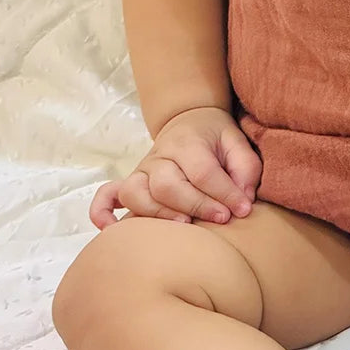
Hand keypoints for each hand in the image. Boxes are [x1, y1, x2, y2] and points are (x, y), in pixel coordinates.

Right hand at [89, 106, 262, 230]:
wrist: (188, 119)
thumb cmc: (215, 139)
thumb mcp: (238, 143)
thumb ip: (246, 169)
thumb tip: (243, 201)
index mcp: (188, 143)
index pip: (203, 172)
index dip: (225, 194)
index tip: (243, 210)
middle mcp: (159, 156)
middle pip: (167, 184)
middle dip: (196, 204)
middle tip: (220, 219)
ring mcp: (141, 170)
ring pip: (137, 193)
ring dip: (159, 213)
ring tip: (184, 225)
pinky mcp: (130, 182)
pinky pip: (107, 196)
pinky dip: (103, 212)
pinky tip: (112, 230)